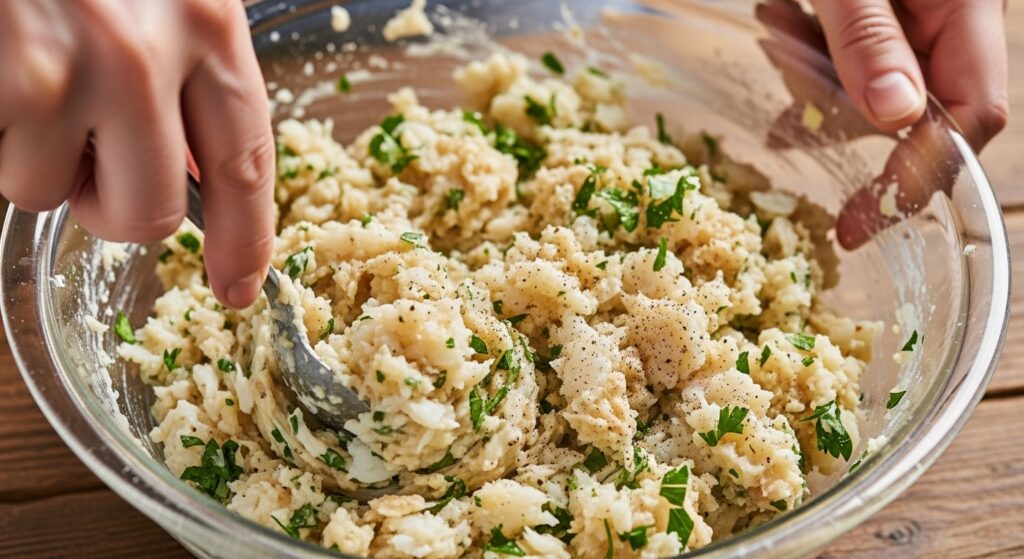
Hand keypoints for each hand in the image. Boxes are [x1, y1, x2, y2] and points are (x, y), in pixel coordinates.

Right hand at [0, 1, 274, 307]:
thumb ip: (193, 66)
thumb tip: (196, 167)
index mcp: (208, 23)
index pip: (247, 165)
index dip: (245, 240)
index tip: (238, 286)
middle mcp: (141, 55)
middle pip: (147, 216)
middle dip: (113, 207)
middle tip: (90, 158)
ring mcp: (56, 73)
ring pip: (48, 192)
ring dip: (36, 155)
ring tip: (27, 73)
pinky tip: (2, 70)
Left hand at [757, 0, 1007, 248]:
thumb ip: (870, 38)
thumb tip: (895, 116)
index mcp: (970, 11)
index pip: (972, 118)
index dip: (916, 177)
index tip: (857, 225)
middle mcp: (955, 25)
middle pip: (917, 114)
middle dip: (842, 119)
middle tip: (784, 124)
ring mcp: (922, 21)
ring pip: (874, 90)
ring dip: (815, 80)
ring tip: (776, 28)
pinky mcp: (888, 15)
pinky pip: (855, 60)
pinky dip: (813, 57)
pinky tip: (778, 24)